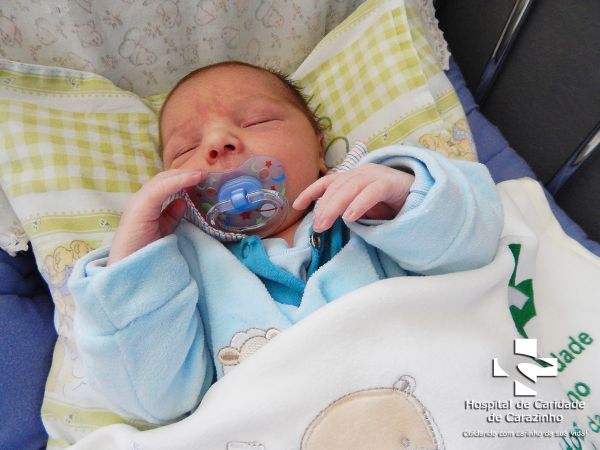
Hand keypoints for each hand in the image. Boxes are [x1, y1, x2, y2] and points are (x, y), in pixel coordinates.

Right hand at [108, 169, 204, 264]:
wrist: (130, 269)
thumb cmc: (145, 252)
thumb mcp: (163, 230)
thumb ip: (171, 215)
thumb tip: (183, 202)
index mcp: (146, 204)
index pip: (165, 183)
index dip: (183, 178)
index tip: (203, 177)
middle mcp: (140, 199)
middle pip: (164, 178)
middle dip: (186, 173)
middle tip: (206, 173)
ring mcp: (139, 201)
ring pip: (163, 180)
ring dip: (185, 175)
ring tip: (203, 173)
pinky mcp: (141, 207)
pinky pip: (162, 188)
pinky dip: (179, 181)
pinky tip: (194, 178)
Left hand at [293, 164, 414, 231]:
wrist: (420, 195)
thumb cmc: (388, 203)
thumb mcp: (362, 207)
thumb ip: (345, 209)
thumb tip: (323, 220)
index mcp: (352, 177)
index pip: (327, 182)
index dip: (311, 192)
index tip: (296, 205)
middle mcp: (361, 172)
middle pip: (336, 187)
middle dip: (323, 207)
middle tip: (316, 226)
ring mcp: (376, 175)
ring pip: (350, 188)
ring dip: (335, 207)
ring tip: (325, 224)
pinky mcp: (390, 183)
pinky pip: (372, 192)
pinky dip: (359, 204)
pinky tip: (350, 217)